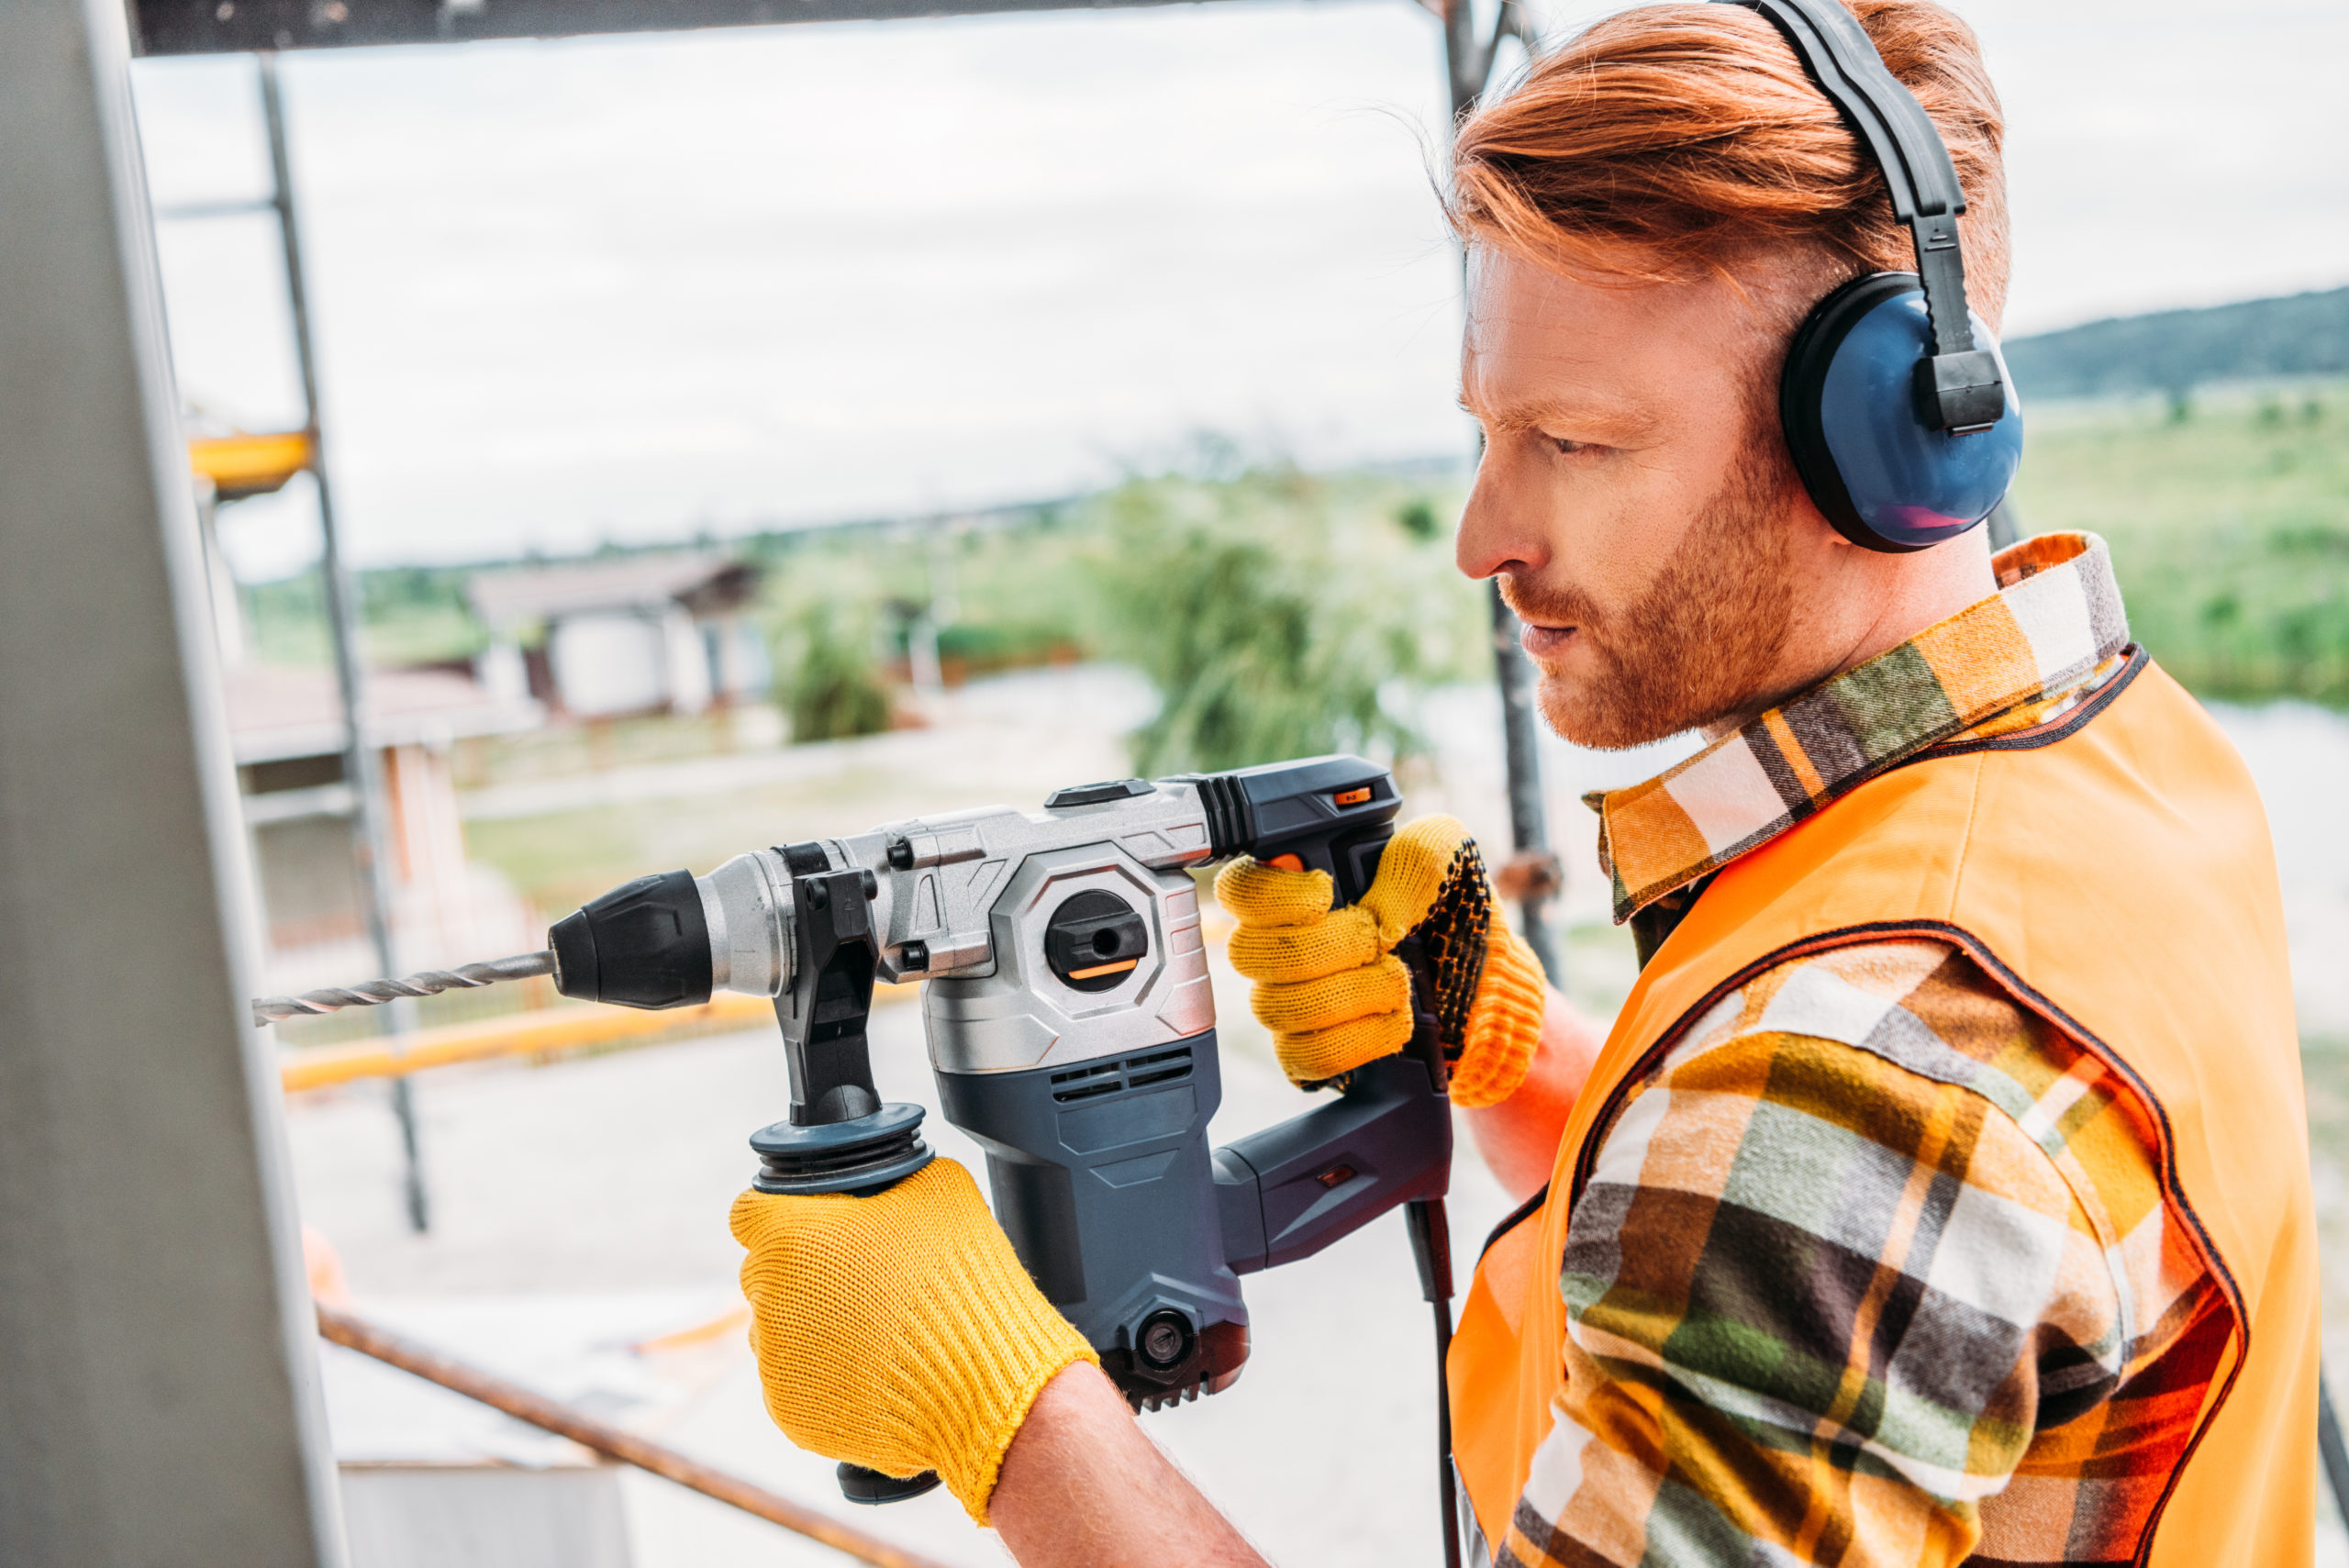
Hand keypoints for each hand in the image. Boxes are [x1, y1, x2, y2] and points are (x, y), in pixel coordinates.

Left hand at [729, 1158, 1097, 1523]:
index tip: (812, 1224)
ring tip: (874, 1332)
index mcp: (790, 1238)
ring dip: (812, 1326)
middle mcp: (769, 1300)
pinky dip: (826, 1375)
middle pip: (765, 1275)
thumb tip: (890, 1182)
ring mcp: (777, 1362)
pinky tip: (872, 1370)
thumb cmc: (959, 1283)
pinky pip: (798, 1382)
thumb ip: (892, 1177)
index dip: (781, 1213)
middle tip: (860, 1281)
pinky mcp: (791, 1412)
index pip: (748, 1213)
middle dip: (802, 1274)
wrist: (980, 1380)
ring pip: (779, 1331)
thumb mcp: (940, 1192)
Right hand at [1214, 814, 1547, 1107]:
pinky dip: (1356, 1041)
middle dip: (1327, 947)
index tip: (1324, 892)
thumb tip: (1375, 909)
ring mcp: (1291, 1002)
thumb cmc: (1454, 915)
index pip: (1238, 888)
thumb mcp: (1448, 860)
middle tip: (1378, 940)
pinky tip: (1391, 1022)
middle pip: (1250, 952)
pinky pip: (1302, 1056)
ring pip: (1277, 1007)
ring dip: (1352, 993)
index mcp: (1299, 888)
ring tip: (1398, 982)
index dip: (1270, 894)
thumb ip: (1415, 855)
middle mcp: (1281, 945)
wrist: (1485, 986)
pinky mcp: (1312, 1052)